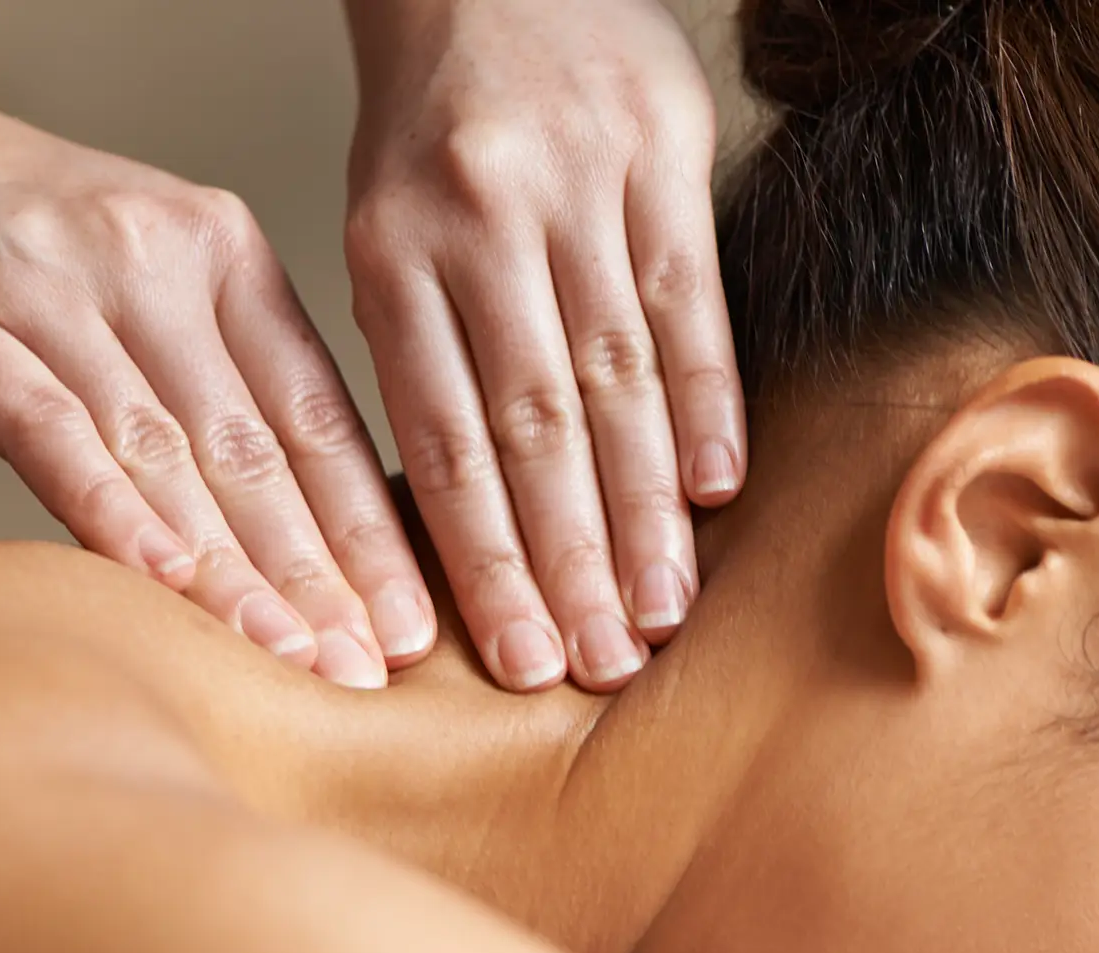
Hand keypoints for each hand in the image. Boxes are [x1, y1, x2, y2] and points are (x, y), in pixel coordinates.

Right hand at [0, 90, 438, 687]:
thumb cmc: (30, 259)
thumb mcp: (157, 292)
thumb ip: (231, 392)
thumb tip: (323, 542)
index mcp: (227, 258)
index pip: (318, 416)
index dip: (368, 530)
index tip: (413, 625)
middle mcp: (155, 263)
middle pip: (255, 447)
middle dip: (321, 572)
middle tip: (371, 668)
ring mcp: (53, 287)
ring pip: (166, 452)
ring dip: (235, 569)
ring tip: (293, 657)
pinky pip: (48, 431)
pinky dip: (109, 511)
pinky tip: (164, 583)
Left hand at [344, 0, 744, 691]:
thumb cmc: (428, 139)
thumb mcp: (382, 240)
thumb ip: (423, 366)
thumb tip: (473, 528)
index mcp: (390, 261)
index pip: (446, 448)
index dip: (488, 565)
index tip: (522, 660)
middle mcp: (478, 226)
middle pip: (533, 433)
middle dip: (568, 564)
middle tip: (599, 666)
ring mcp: (575, 184)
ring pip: (613, 378)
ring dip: (641, 509)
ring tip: (660, 609)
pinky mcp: (663, 149)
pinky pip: (686, 295)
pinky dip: (704, 398)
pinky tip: (716, 490)